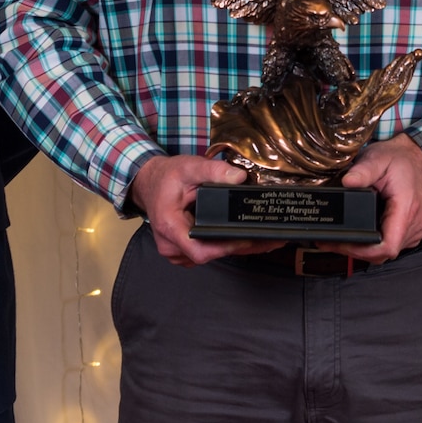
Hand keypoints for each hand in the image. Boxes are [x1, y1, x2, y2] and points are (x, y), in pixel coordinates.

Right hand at [130, 154, 284, 266]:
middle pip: (210, 254)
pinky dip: (226, 245)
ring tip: (264, 239)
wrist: (150, 183)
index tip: (247, 239)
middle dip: (241, 247)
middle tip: (270, 239)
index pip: (200, 249)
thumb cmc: (166, 177)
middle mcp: (172, 246)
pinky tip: (244, 238)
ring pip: (211, 255)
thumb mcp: (189, 167)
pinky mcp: (185, 251)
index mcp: (169, 227)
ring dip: (237, 248)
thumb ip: (213, 171)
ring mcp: (177, 251)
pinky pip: (208, 252)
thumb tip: (238, 178)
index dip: (226, 247)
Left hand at [334, 133, 421, 263]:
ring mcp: (414, 228)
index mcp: (407, 208)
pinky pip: (391, 245)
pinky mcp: (411, 230)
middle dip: (356, 251)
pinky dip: (374, 244)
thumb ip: (363, 171)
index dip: (364, 251)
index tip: (344, 244)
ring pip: (387, 252)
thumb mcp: (377, 159)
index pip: (388, 246)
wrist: (417, 157)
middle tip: (332, 242)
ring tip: (341, 240)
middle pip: (384, 253)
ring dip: (364, 249)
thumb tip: (347, 181)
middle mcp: (414, 222)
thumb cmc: (399, 159)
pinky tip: (360, 236)